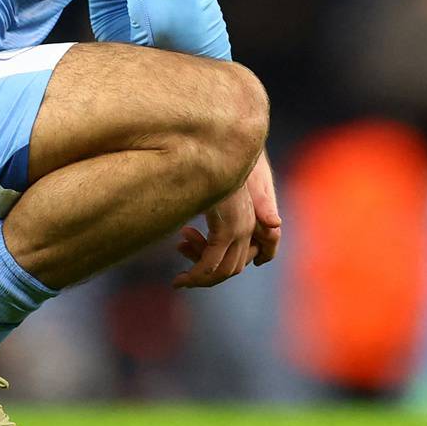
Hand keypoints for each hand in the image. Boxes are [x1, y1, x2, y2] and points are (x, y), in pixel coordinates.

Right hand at [174, 153, 280, 287]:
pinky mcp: (226, 227)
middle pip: (231, 269)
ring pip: (223, 271)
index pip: (237, 260)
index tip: (193, 274)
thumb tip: (191, 231)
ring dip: (199, 278)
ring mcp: (238, 228)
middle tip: (183, 278)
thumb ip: (206, 216)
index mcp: (244, 220)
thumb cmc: (204, 166)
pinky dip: (196, 274)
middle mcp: (246, 227)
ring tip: (180, 279)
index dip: (215, 272)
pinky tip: (180, 277)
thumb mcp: (206, 196)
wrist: (213, 146)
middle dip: (206, 278)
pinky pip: (211, 262)